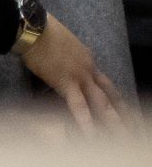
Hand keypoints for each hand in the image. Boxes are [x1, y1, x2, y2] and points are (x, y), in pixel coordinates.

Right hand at [22, 14, 133, 133]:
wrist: (33, 28)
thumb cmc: (40, 30)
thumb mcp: (60, 42)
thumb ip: (65, 54)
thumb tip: (60, 61)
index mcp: (87, 58)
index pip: (101, 81)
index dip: (110, 95)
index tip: (116, 107)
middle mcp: (89, 69)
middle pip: (110, 94)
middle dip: (122, 111)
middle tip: (133, 126)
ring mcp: (80, 77)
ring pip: (102, 103)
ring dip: (113, 121)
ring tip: (122, 137)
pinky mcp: (66, 83)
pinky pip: (78, 106)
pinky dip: (85, 122)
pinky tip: (90, 135)